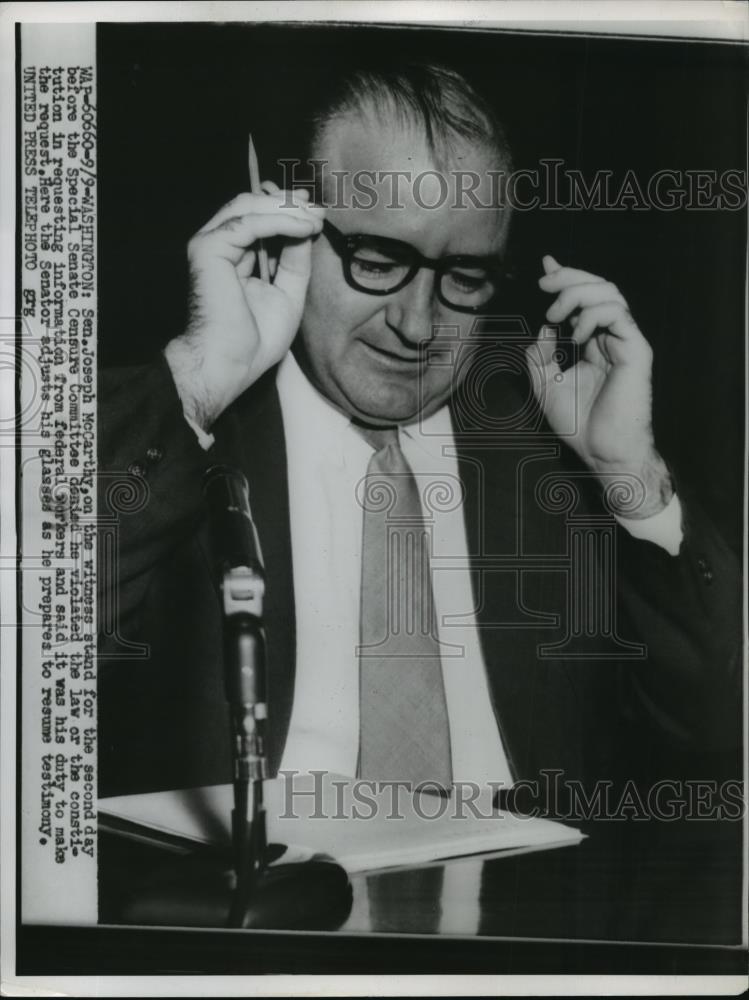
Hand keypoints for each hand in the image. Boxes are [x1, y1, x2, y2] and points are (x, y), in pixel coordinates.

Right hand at [164, 186, 323, 428]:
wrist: (232, 364)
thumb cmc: (256, 340)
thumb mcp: (288, 293)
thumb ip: (295, 260)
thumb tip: (307, 227)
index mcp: (235, 257)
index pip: (260, 219)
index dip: (288, 210)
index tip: (317, 212)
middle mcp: (220, 246)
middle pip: (252, 205)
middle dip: (289, 203)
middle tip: (319, 209)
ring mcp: (211, 244)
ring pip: (249, 206)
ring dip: (287, 208)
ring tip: (314, 217)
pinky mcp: (209, 248)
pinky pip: (249, 223)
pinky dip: (280, 221)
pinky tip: (304, 228)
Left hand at [528, 255, 672, 517]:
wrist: (603, 452)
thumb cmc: (580, 426)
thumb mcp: (545, 386)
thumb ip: (540, 356)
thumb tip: (545, 328)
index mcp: (593, 344)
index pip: (583, 301)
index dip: (565, 278)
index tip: (545, 266)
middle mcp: (611, 338)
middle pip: (599, 288)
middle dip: (569, 277)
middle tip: (544, 280)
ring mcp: (626, 342)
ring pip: (610, 293)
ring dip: (577, 294)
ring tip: (555, 314)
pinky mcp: (636, 350)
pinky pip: (617, 314)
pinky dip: (592, 316)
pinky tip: (575, 335)